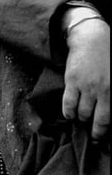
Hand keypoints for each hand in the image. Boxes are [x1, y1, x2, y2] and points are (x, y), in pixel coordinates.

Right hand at [63, 19, 109, 139]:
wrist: (90, 38)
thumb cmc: (106, 55)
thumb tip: (108, 108)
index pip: (108, 119)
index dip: (103, 131)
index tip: (99, 136)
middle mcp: (101, 92)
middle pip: (96, 120)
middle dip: (93, 131)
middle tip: (91, 134)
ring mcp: (86, 87)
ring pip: (82, 113)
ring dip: (81, 118)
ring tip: (80, 118)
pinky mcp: (72, 81)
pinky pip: (68, 103)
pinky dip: (68, 112)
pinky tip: (69, 114)